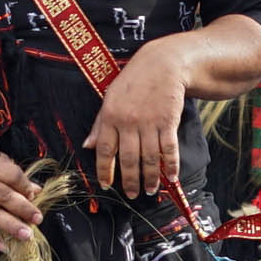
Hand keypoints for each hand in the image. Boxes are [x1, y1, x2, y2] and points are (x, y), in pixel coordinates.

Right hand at [0, 141, 42, 249]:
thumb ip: (9, 170)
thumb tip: (34, 189)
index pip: (11, 176)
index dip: (26, 187)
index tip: (35, 195)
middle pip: (3, 196)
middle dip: (23, 209)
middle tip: (38, 219)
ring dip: (11, 226)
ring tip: (26, 235)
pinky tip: (3, 245)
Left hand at [87, 39, 189, 197]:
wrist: (162, 66)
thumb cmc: (133, 82)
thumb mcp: (110, 99)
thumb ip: (99, 125)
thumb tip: (88, 146)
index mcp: (110, 117)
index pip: (105, 151)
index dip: (105, 170)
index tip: (107, 185)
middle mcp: (129, 123)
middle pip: (128, 159)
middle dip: (130, 181)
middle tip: (132, 194)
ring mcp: (150, 123)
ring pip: (149, 158)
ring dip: (150, 178)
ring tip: (150, 190)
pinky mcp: (168, 123)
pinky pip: (169, 149)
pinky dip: (171, 165)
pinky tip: (171, 176)